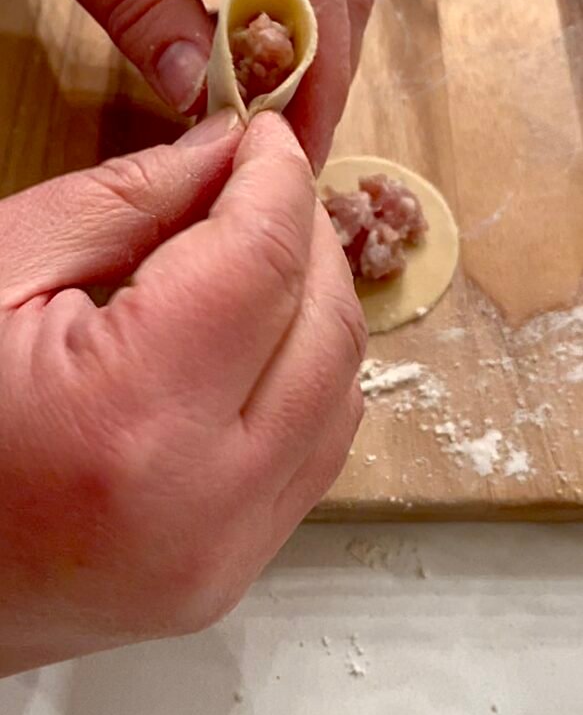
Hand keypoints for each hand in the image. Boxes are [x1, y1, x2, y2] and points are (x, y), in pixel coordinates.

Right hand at [0, 112, 364, 675]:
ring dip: (316, 305)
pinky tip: (257, 335)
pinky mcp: (227, 579)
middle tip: (263, 185)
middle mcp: (204, 508)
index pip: (261, 264)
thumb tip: (223, 152)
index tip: (266, 135)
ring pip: (340, 394)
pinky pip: (315, 452)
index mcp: (127, 419)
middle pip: (325, 329)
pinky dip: (307, 376)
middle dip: (308, 235)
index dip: (277, 180)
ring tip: (260, 253)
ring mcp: (224, 560)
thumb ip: (121, 203)